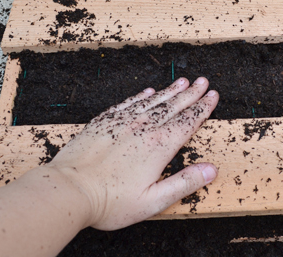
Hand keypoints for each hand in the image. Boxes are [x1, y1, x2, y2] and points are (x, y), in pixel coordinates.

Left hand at [46, 77, 218, 230]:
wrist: (69, 190)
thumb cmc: (110, 201)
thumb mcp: (154, 201)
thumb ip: (184, 183)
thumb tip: (210, 171)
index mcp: (159, 146)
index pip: (187, 122)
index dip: (203, 108)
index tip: (213, 96)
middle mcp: (143, 128)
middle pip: (173, 106)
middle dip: (191, 94)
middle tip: (204, 82)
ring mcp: (122, 123)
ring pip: (153, 101)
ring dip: (170, 91)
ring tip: (183, 82)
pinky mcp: (103, 122)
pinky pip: (128, 103)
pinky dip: (141, 96)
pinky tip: (148, 92)